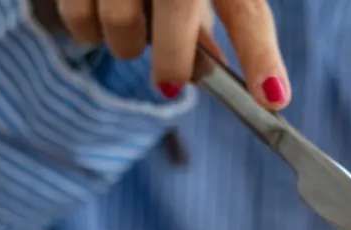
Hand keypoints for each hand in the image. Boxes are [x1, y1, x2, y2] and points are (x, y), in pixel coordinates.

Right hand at [55, 0, 290, 108]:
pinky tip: (98, 14)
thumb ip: (200, 23)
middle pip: (178, 7)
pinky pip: (78, 19)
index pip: (245, 9)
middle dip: (174, 61)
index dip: (260, 56)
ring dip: (127, 45)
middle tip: (169, 82)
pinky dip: (88, 31)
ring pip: (120, 22)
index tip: (272, 99)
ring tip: (130, 29)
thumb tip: (206, 75)